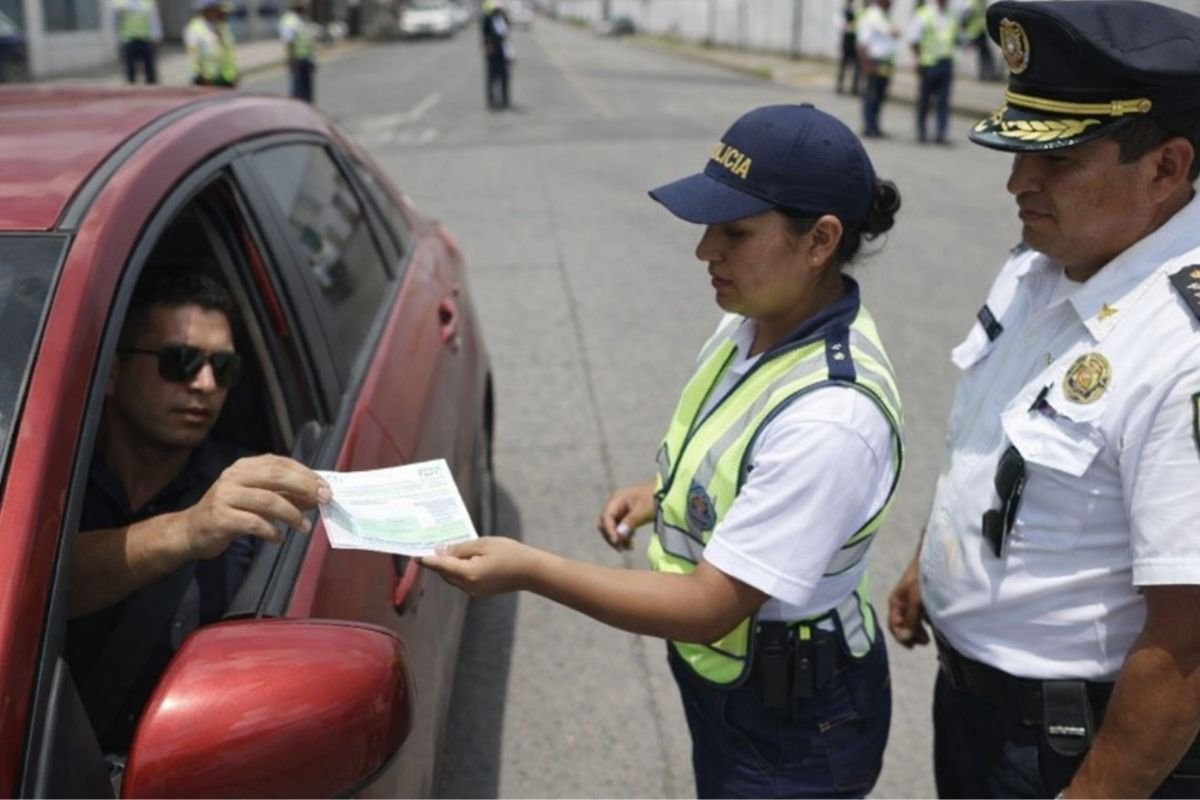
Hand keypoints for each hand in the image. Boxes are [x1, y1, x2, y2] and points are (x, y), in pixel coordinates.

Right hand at [181, 454, 330, 559]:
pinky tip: (279, 538)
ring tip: (304, 527)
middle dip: (304, 488)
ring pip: (267, 500)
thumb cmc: (231, 512)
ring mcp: (225, 496)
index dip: (306, 474)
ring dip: (292, 514)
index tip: (325, 488)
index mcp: (245, 466)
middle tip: (323, 501)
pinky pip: (253, 523)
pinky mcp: (220, 518)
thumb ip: (284, 494)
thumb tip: (316, 497)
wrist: (191, 531)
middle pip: (276, 476)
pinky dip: (271, 531)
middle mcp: (234, 476)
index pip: (281, 463)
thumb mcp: (257, 498)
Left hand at [420, 537, 538, 596]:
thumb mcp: (484, 544)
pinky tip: (464, 557)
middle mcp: (468, 586)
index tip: (414, 554)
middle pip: (445, 572)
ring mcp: (474, 591)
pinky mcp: (480, 592)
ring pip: (453, 577)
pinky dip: (460, 570)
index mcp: (468, 574)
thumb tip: (442, 551)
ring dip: (449, 565)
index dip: (427, 559)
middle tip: (432, 544)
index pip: (441, 565)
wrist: (531, 572)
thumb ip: (460, 548)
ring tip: (450, 548)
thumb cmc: (510, 553)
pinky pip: (463, 580)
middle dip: (438, 560)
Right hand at [597, 480, 655, 550]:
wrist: (665, 493)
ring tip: (628, 548)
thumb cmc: (654, 499)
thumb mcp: (643, 510)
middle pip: (605, 523)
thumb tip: (619, 535)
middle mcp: (615, 504)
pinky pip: (620, 529)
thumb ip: (630, 522)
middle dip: (611, 536)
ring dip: (618, 539)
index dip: (609, 529)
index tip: (616, 541)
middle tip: (620, 548)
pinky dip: (623, 537)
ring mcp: (620, 511)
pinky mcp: (625, 517)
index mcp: (617, 498)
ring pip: (612, 528)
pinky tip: (631, 546)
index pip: (607, 516)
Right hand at [888, 554, 929, 647]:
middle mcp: (901, 603)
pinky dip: (924, 622)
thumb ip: (910, 619)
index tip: (914, 646)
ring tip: (929, 635)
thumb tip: (904, 639)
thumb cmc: (922, 578)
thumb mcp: (916, 600)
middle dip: (911, 635)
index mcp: (895, 603)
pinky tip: (932, 622)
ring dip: (918, 630)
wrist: (933, 558)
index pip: (893, 626)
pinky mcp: (920, 598)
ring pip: (911, 621)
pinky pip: (918, 614)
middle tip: (925, 642)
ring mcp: (910, 600)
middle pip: (902, 625)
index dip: (902, 638)